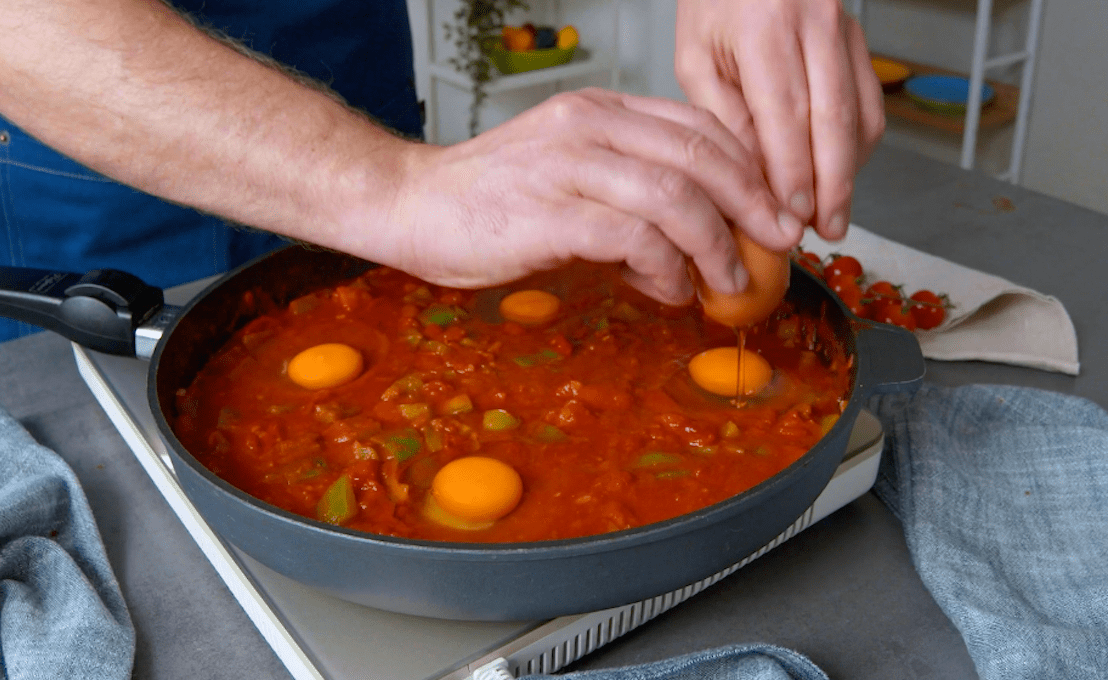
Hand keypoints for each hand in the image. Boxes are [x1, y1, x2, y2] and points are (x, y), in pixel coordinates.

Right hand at [382, 88, 802, 304]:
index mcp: (600, 112)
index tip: (771, 210)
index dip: (748, 169)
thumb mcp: (568, 175)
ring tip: (725, 282)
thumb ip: (627, 195)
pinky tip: (668, 290)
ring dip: (715, 246)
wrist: (409, 205)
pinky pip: (634, 237)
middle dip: (752, 205)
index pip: (697, 126)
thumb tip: (689, 245)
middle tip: (776, 245)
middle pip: (700, 156)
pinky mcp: (549, 213)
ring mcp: (568, 166)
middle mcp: (589, 127)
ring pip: (676, 195)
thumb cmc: (488, 199)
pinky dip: (667, 268)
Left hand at [674, 0, 884, 239]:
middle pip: (835, 118)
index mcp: (764, 26)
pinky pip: (869, 101)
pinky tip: (837, 173)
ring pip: (861, 113)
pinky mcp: (859, 39)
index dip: (794, 171)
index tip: (793, 215)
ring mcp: (845, 28)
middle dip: (833, 184)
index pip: (786, 113)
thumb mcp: (697, 58)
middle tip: (826, 228)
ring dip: (849, 171)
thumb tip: (754, 180)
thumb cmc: (713, 4)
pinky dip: (856, 145)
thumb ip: (724, 118)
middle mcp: (814, 22)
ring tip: (831, 213)